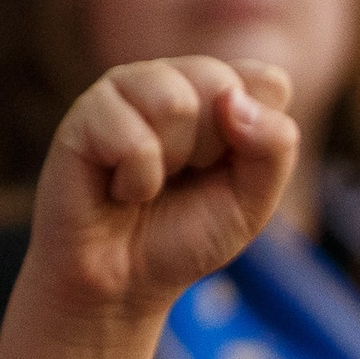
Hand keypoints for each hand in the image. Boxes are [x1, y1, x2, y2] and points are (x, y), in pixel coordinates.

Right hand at [30, 56, 300, 322]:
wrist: (125, 280)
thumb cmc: (188, 235)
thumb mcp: (253, 202)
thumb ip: (274, 148)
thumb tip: (234, 99)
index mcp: (222, 92)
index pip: (267, 82)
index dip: (258, 139)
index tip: (229, 171)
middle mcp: (173, 77)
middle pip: (220, 82)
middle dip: (212, 149)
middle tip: (186, 177)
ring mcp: (126, 88)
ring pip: (174, 99)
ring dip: (172, 159)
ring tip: (151, 180)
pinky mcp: (86, 111)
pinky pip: (132, 137)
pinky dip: (136, 180)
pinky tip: (120, 188)